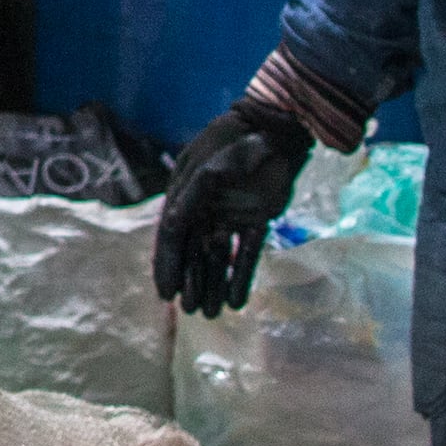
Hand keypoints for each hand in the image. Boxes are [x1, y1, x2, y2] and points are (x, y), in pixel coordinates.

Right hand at [151, 102, 311, 317]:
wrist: (279, 132)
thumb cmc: (238, 146)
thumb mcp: (210, 170)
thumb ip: (190, 198)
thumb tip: (170, 228)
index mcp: (188, 195)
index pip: (173, 238)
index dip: (168, 266)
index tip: (166, 294)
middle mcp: (206, 209)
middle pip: (195, 253)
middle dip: (192, 282)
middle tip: (192, 311)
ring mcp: (231, 215)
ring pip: (219, 257)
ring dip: (214, 284)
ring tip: (212, 313)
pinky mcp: (258, 219)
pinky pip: (247, 253)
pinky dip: (241, 276)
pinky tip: (236, 301)